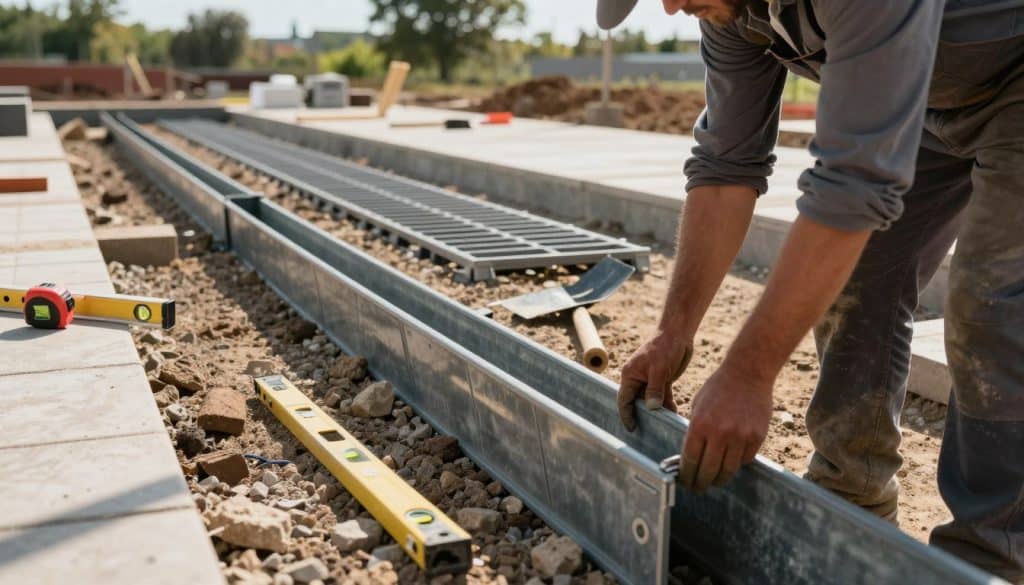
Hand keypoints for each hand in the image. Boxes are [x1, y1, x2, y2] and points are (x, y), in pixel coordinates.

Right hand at [617, 333, 693, 430]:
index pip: (624, 400)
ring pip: (651, 401)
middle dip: (643, 417)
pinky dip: (667, 405)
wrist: (677, 333)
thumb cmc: (665, 347)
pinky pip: (662, 397)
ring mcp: (650, 380)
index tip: (633, 428)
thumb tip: (652, 408)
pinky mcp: (662, 380)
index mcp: (630, 375)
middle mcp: (637, 379)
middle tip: (650, 432)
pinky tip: (674, 414)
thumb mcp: (660, 368)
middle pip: (637, 403)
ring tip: (665, 425)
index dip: (627, 415)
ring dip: (658, 412)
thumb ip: (654, 389)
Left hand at [679, 364, 772, 492]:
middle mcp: (719, 433)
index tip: (684, 482)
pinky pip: (745, 460)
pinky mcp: (757, 437)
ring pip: (728, 470)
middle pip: (708, 471)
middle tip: (697, 488)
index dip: (686, 475)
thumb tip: (691, 456)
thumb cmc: (718, 388)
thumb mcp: (697, 406)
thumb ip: (695, 430)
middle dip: (701, 483)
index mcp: (699, 425)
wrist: (748, 373)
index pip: (690, 460)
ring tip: (714, 481)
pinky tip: (730, 464)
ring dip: (719, 479)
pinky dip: (737, 464)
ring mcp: (740, 437)